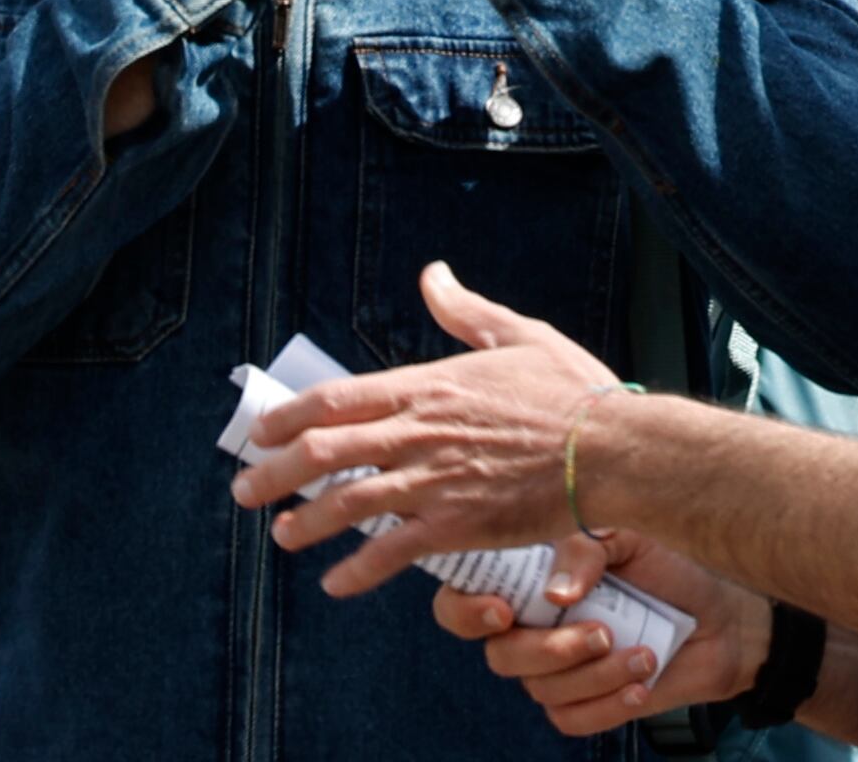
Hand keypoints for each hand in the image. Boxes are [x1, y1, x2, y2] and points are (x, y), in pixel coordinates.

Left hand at [235, 263, 611, 582]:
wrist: (612, 450)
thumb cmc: (571, 392)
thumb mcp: (516, 333)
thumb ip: (465, 310)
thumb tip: (434, 275)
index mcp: (423, 386)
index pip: (334, 400)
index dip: (288, 418)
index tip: (261, 433)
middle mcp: (416, 432)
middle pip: (320, 453)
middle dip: (273, 473)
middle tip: (245, 492)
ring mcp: (431, 482)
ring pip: (345, 504)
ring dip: (305, 522)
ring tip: (282, 536)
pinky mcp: (455, 525)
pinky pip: (391, 553)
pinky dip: (357, 571)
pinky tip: (336, 583)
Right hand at [430, 530, 771, 736]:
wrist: (726, 612)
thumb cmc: (670, 561)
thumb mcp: (625, 533)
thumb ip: (583, 548)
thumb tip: (556, 592)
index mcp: (523, 578)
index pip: (459, 602)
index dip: (466, 612)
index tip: (503, 610)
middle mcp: (532, 625)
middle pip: (501, 657)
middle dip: (549, 650)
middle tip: (601, 631)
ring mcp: (559, 669)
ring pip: (541, 691)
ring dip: (592, 675)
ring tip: (640, 652)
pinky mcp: (590, 702)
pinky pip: (572, 720)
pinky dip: (606, 704)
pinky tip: (640, 680)